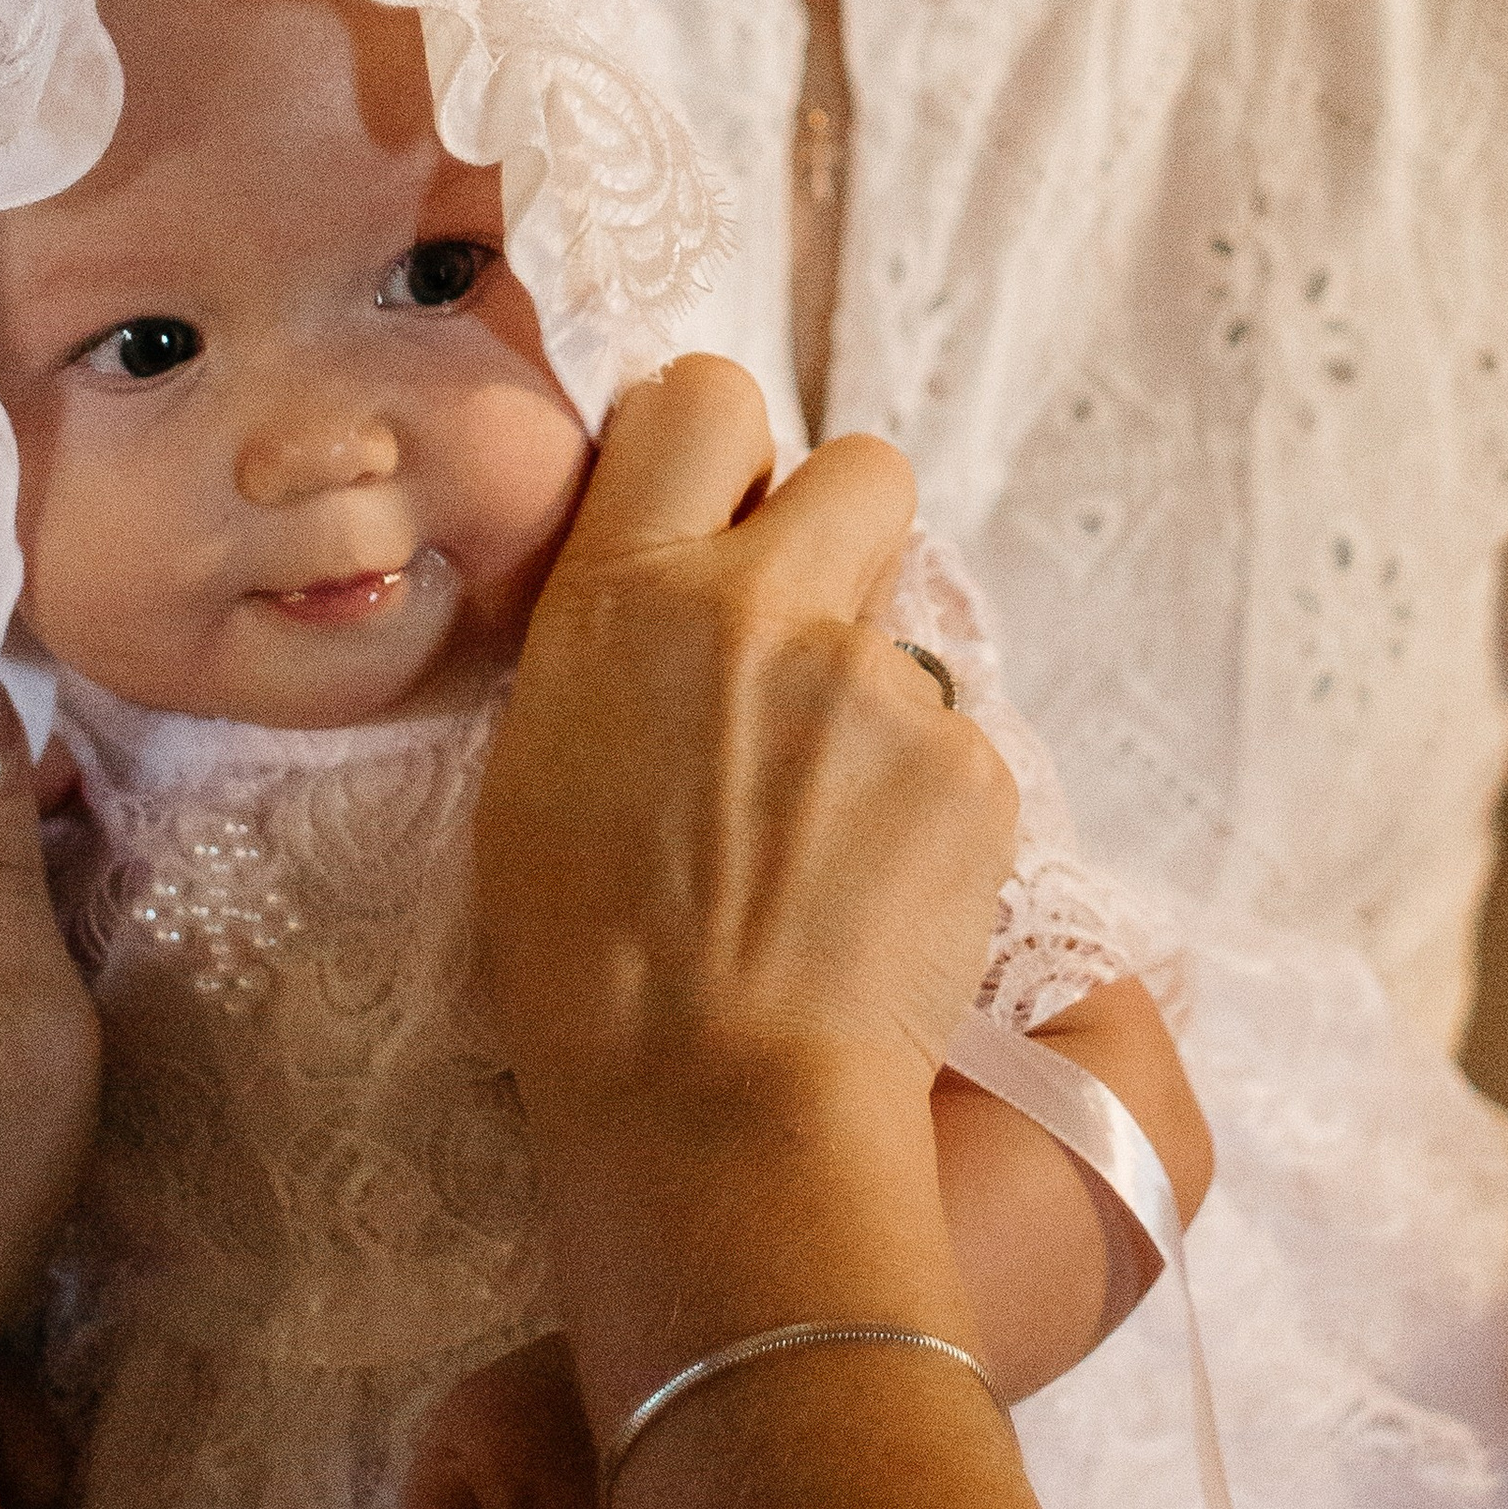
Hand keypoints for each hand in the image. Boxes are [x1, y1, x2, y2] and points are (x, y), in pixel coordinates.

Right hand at [477, 358, 1017, 1164]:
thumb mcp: (536, 762)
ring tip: (813, 841)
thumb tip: (673, 589)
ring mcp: (877, 685)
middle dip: (848, 538)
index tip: (720, 518)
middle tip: (803, 652)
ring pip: (908, 640)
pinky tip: (866, 897)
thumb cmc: (586, 965)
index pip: (705, 398)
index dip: (726, 452)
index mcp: (625, 593)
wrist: (714, 1110)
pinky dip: (922, 812)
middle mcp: (758, 605)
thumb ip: (615, 639)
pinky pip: (955, 751)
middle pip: (864, 469)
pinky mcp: (971, 769)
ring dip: (872, 706)